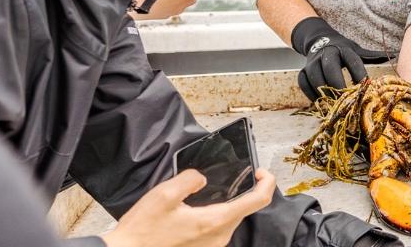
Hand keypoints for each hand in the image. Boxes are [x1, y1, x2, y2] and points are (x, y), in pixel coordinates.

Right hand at [100, 168, 275, 246]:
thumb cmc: (143, 229)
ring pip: (231, 219)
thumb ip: (190, 180)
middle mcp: (220, 237)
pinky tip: (198, 209)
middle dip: (243, 191)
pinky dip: (216, 215)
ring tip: (210, 192)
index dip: (267, 182)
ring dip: (227, 204)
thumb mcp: (164, 195)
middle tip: (232, 176)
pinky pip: (219, 229)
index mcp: (215, 221)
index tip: (260, 172)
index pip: (258, 200)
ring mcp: (213, 245)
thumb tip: (202, 178)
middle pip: (245, 209)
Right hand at [290, 17, 391, 100]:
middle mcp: (327, 53)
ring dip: (324, 93)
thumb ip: (372, 56)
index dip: (360, 75)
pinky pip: (304, 84)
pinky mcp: (303, 70)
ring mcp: (312, 62)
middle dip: (338, 86)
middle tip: (346, 101)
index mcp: (344, 49)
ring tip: (334, 106)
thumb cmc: (343, 49)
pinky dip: (311, 95)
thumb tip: (395, 56)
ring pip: (315, 78)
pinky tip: (321, 103)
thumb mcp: (357, 50)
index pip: (353, 61)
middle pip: (330, 69)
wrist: (320, 40)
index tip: (366, 88)